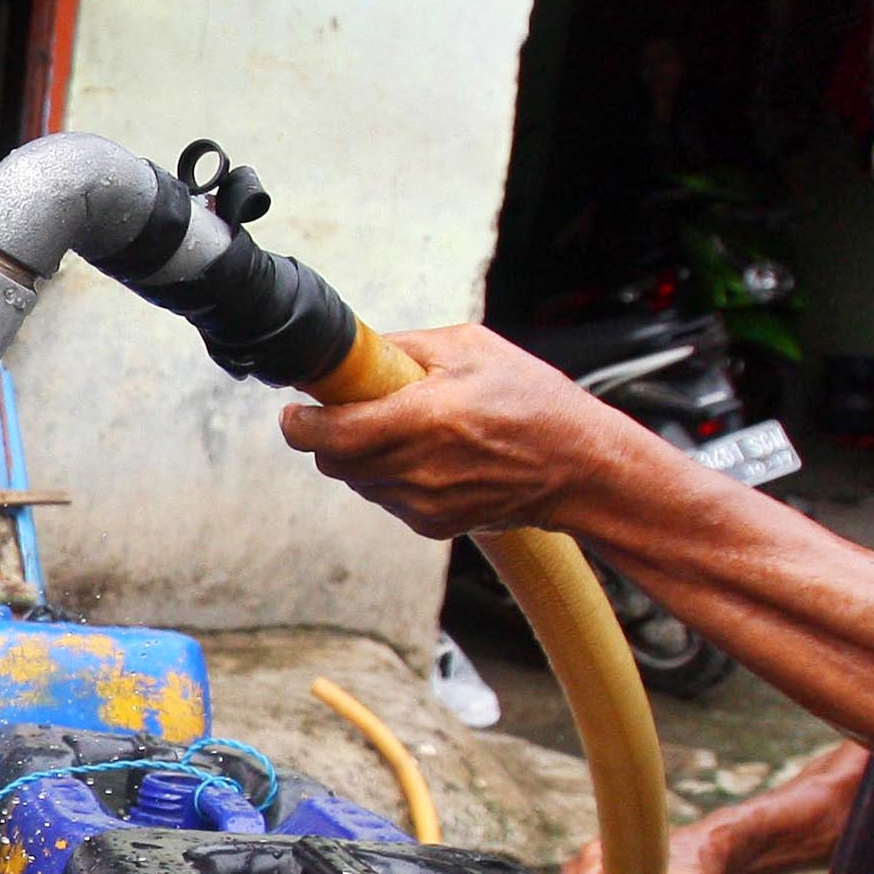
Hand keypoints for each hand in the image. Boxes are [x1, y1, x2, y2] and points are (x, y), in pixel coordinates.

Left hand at [274, 323, 681, 540]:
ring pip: (357, 481)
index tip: (294, 411)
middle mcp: (417, 468)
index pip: (329, 435)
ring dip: (362, 456)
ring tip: (407, 430)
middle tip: (348, 411)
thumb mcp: (471, 349)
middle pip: (333, 462)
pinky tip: (429, 456)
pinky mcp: (431, 525)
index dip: (299, 425)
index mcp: (423, 419)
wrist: (580, 468)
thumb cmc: (533, 401)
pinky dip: (391, 476)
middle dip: (328, 436)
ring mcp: (422, 503)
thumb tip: (352, 352)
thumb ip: (403, 348)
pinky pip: (386, 498)